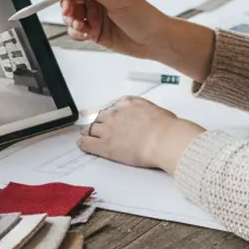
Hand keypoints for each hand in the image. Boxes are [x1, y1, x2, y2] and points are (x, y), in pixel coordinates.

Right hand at [57, 0, 169, 59]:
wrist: (153, 41)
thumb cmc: (142, 15)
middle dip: (66, 3)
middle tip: (70, 12)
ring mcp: (93, 12)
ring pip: (70, 13)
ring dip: (71, 20)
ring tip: (82, 26)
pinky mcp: (92, 29)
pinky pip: (75, 29)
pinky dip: (77, 32)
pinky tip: (87, 34)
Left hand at [78, 96, 203, 172]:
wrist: (164, 139)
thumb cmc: (167, 127)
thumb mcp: (158, 112)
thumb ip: (148, 112)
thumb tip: (152, 118)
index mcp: (128, 103)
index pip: (114, 106)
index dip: (111, 113)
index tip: (109, 116)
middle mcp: (115, 113)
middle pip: (99, 116)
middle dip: (98, 122)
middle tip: (96, 127)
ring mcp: (108, 129)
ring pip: (90, 128)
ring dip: (88, 132)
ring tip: (85, 135)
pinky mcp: (104, 146)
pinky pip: (87, 143)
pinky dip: (83, 144)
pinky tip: (81, 145)